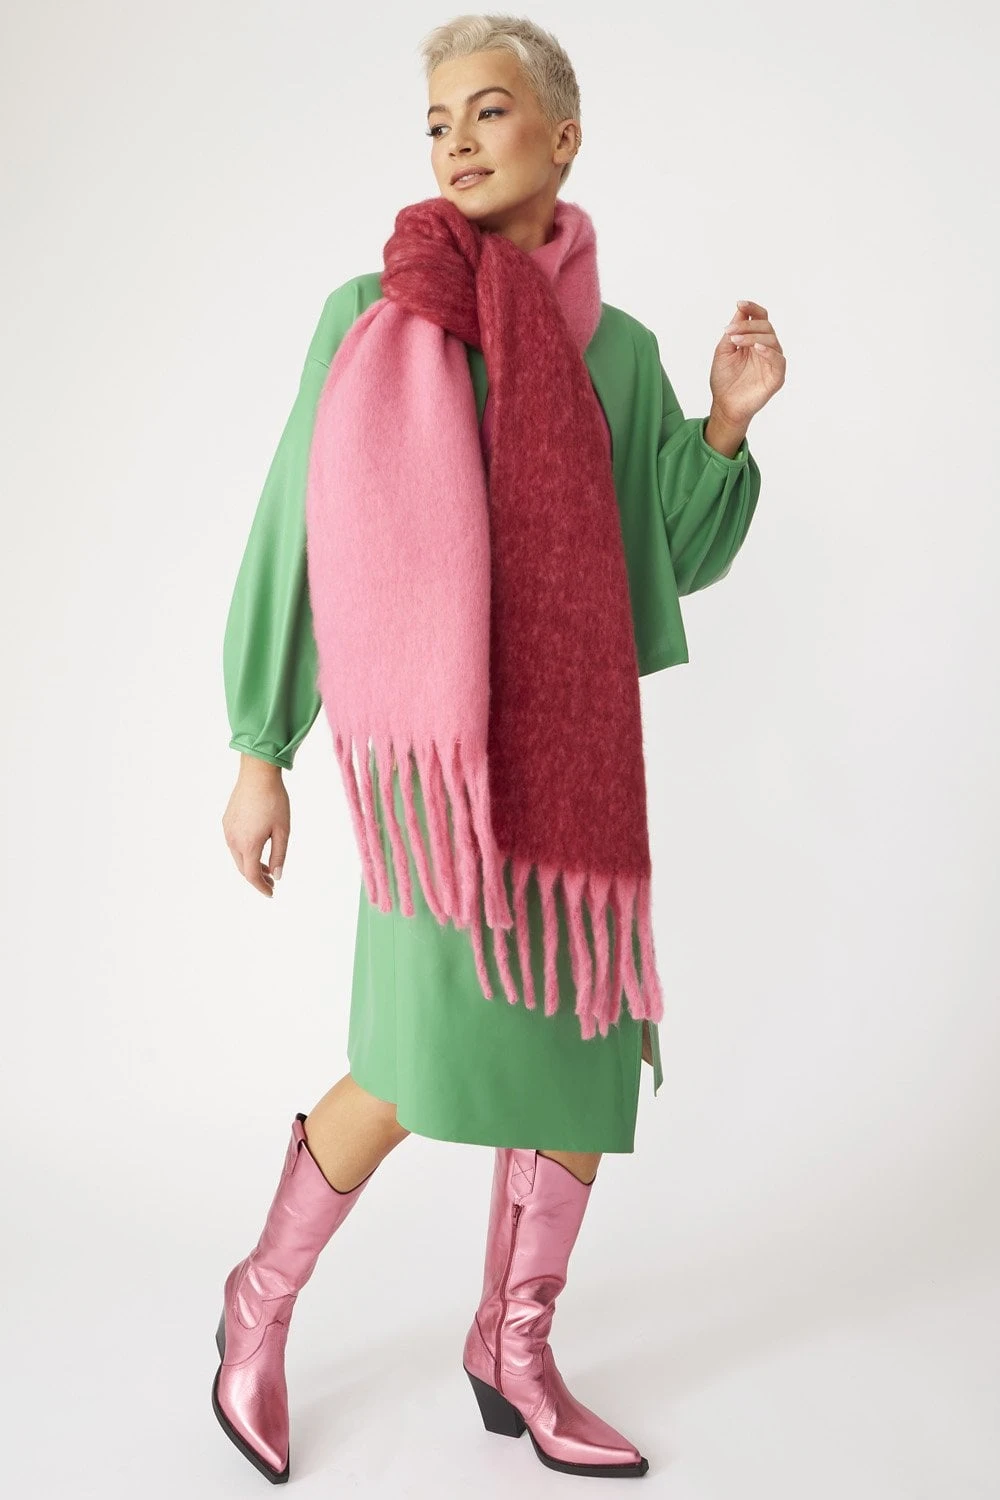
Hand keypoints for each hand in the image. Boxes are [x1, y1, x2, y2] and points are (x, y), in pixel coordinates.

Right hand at [222, 756, 289, 896]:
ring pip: (237, 856)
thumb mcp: (283, 831)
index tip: (271, 893)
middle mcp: (233, 840)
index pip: (251, 876)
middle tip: (271, 883)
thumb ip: (279, 855)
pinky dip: (244, 852)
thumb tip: (276, 876)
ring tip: (266, 867)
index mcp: (248, 844)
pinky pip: (234, 843)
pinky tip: (256, 848)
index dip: (261, 887)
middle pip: (243, 868)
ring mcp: (228, 830)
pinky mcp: (226, 821)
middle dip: (256, 878)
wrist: (257, 775)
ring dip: (250, 864)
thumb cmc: (274, 801)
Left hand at [709, 299, 785, 429]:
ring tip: (736, 342)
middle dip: (747, 326)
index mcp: (754, 341)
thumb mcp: (724, 351)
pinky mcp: (777, 376)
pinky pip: (778, 360)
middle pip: (766, 326)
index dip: (752, 309)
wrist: (724, 405)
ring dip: (752, 337)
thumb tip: (740, 309)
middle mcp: (765, 349)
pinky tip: (756, 348)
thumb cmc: (724, 380)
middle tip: (730, 332)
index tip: (740, 304)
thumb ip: (733, 331)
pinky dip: (768, 352)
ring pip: (771, 340)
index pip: (760, 318)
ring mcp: (772, 362)